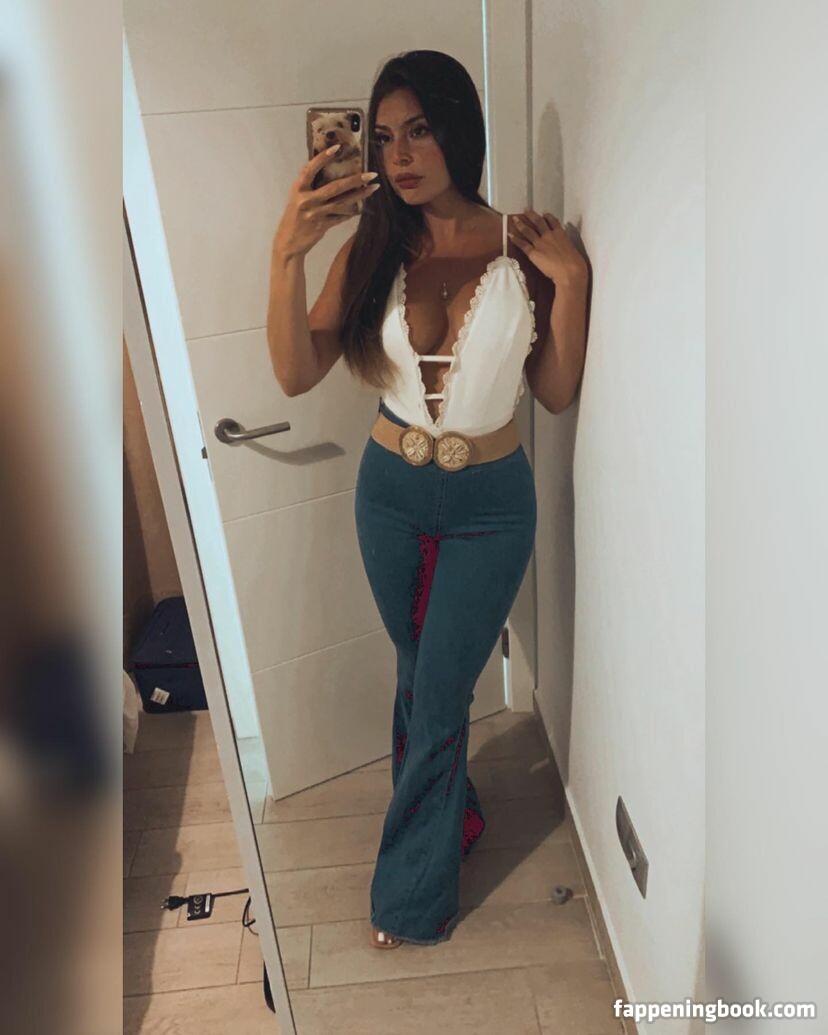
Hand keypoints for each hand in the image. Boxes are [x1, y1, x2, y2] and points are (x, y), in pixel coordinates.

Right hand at [272, 145, 380, 259]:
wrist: (288, 242)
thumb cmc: (293, 217)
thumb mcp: (297, 198)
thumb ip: (309, 186)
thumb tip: (330, 172)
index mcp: (298, 189)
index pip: (310, 169)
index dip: (323, 158)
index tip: (337, 147)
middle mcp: (307, 200)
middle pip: (335, 187)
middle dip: (355, 180)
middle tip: (371, 174)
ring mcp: (315, 213)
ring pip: (342, 202)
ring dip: (360, 195)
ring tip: (373, 188)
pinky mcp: (322, 226)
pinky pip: (340, 217)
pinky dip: (350, 212)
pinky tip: (361, 208)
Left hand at [507, 210, 587, 286]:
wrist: (569, 271)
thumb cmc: (575, 264)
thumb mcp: (572, 249)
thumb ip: (566, 245)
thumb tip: (566, 246)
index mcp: (561, 234)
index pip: (553, 221)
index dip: (548, 216)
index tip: (544, 214)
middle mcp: (549, 235)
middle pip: (539, 222)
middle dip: (532, 215)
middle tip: (526, 210)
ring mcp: (540, 243)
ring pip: (528, 231)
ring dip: (520, 224)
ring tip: (514, 219)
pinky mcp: (534, 252)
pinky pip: (523, 244)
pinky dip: (515, 239)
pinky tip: (509, 235)